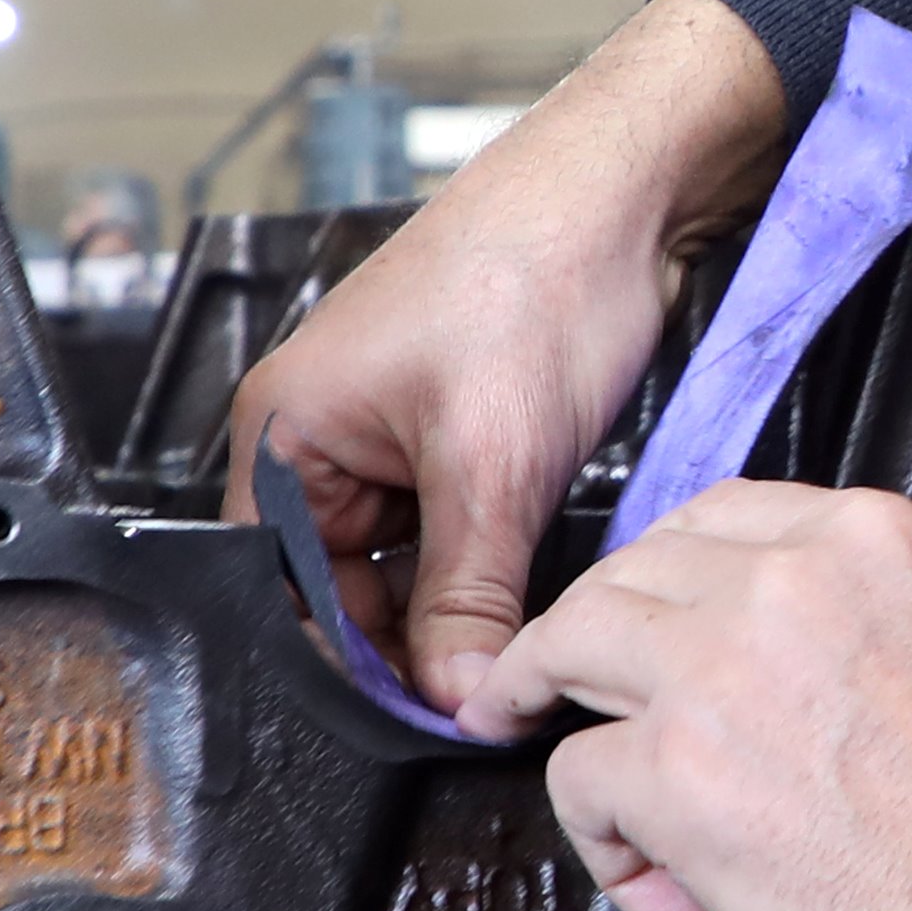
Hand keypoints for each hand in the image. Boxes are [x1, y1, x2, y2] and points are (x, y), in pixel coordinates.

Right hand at [228, 0, 790, 715]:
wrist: (626, 196)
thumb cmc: (528, 277)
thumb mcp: (490, 465)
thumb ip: (464, 597)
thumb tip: (456, 700)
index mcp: (285, 434)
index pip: (285, 594)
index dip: (352, 662)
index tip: (424, 714)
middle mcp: (323, 439)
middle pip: (345, 591)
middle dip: (413, 643)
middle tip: (484, 692)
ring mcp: (393, 439)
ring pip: (411, 570)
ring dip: (461, 606)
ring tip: (515, 636)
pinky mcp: (461, 438)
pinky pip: (459, 534)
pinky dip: (493, 565)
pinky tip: (531, 584)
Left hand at [492, 482, 911, 910]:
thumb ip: (843, 628)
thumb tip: (738, 671)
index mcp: (872, 540)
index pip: (715, 520)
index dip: (663, 580)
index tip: (645, 620)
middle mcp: (791, 581)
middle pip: (625, 573)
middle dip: (591, 640)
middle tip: (569, 693)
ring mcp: (720, 669)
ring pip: (569, 647)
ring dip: (559, 710)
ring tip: (590, 778)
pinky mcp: (675, 772)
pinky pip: (577, 777)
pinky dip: (603, 843)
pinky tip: (664, 888)